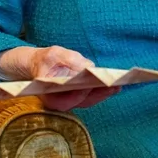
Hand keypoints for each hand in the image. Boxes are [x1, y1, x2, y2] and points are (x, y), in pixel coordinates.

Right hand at [0, 45, 118, 110]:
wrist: (38, 63)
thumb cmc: (45, 59)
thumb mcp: (54, 54)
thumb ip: (70, 60)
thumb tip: (87, 67)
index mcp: (48, 95)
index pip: (65, 101)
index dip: (79, 95)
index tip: (91, 86)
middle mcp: (59, 101)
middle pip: (81, 103)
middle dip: (98, 95)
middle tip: (114, 86)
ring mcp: (69, 100)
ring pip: (88, 101)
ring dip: (103, 94)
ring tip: (118, 85)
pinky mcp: (77, 95)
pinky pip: (90, 97)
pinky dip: (102, 91)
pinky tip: (114, 85)